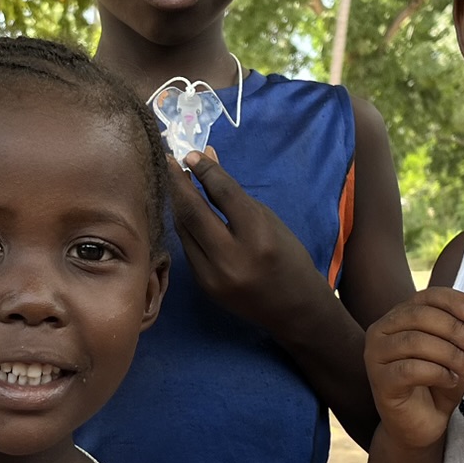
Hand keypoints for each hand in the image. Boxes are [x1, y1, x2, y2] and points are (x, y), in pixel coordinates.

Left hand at [167, 150, 328, 333]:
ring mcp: (214, 276)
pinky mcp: (204, 286)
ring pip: (185, 230)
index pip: (224, 194)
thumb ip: (234, 194)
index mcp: (258, 236)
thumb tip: (207, 159)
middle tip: (169, 162)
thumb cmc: (288, 258)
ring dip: (178, 204)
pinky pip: (188, 248)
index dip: (205, 171)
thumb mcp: (268, 220)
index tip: (190, 154)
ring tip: (175, 183)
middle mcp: (232, 257)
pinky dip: (185, 227)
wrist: (294, 308)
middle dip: (178, 184)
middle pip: (194, 212)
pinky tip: (185, 212)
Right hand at [364, 289, 463, 450]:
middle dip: (456, 330)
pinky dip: (438, 373)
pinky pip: (410, 369)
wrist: (422, 425)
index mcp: (400, 316)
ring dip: (452, 354)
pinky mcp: (380, 381)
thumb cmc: (438, 384)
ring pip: (415, 342)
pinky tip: (452, 381)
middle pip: (420, 316)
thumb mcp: (459, 352)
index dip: (454, 301)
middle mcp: (382, 330)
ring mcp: (376, 355)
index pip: (427, 296)